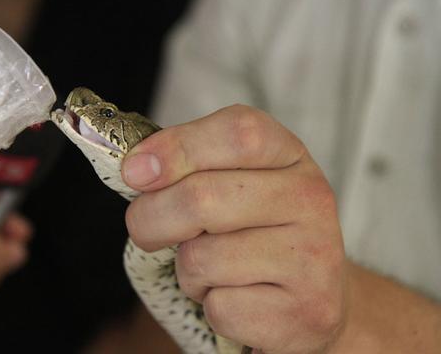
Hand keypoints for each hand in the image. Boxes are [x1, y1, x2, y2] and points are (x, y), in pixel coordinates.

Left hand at [122, 105, 344, 352]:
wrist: (309, 297)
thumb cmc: (252, 232)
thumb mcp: (228, 182)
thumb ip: (186, 165)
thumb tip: (137, 168)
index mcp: (289, 155)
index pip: (237, 133)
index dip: (176, 148)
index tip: (133, 171)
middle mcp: (310, 199)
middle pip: (201, 197)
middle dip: (152, 219)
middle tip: (148, 230)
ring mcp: (312, 258)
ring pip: (201, 258)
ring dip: (187, 271)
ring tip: (214, 270)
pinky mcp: (304, 312)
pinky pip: (219, 307)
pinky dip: (210, 307)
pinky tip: (237, 298)